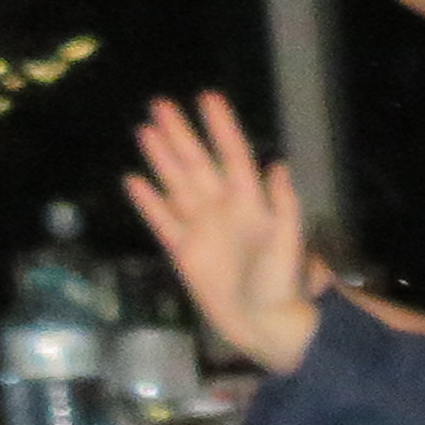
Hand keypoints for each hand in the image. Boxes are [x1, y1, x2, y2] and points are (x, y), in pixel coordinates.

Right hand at [123, 91, 324, 373]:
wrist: (267, 326)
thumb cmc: (284, 286)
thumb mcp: (290, 243)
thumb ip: (284, 205)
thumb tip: (277, 165)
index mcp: (251, 202)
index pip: (234, 155)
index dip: (221, 127)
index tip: (208, 97)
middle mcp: (223, 209)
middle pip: (197, 164)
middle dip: (181, 134)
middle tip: (161, 103)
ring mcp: (202, 229)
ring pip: (176, 184)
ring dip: (162, 158)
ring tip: (146, 129)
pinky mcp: (184, 253)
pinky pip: (162, 221)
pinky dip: (148, 202)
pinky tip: (134, 181)